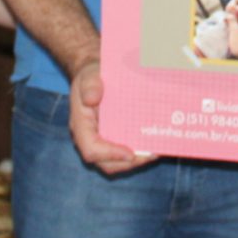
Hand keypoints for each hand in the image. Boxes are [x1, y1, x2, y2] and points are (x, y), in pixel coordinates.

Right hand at [68, 58, 145, 174]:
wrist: (96, 76)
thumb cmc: (92, 75)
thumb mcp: (89, 75)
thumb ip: (90, 84)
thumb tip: (91, 98)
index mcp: (81, 125)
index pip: (90, 149)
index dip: (109, 155)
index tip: (130, 153)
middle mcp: (90, 138)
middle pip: (106, 163)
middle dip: (129, 163)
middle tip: (151, 155)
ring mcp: (102, 141)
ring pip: (116, 163)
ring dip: (137, 161)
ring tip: (156, 152)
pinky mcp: (113, 140)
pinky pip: (124, 154)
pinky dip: (139, 153)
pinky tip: (155, 146)